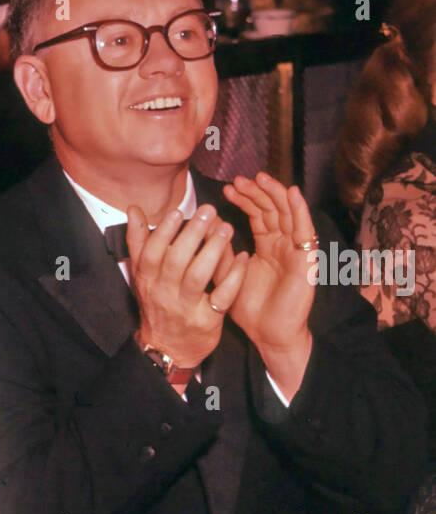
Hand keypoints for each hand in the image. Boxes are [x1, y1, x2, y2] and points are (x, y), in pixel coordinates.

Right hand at [126, 202, 248, 368]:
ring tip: (226, 228)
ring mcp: (185, 308)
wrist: (168, 349)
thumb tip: (134, 209)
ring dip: (213, 250)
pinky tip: (242, 258)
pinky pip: (222, 297)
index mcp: (148, 280)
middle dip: (192, 234)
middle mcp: (164, 293)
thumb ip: (139, 242)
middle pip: (176, 260)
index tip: (178, 211)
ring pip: (198, 276)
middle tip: (209, 211)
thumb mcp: (142, 276)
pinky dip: (234, 276)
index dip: (164, 232)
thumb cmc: (157, 305)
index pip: (152, 253)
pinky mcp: (207, 320)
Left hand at [221, 173, 315, 381]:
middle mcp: (283, 244)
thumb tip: (207, 226)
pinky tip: (291, 193)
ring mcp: (296, 250)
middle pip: (273, 210)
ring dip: (276, 194)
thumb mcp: (227, 275)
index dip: (246, 200)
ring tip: (261, 178)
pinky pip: (305, 231)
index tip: (228, 188)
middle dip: (258, 192)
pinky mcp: (306, 260)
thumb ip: (220, 253)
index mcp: (267, 246)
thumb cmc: (251, 309)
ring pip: (288, 214)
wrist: (269, 335)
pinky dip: (300, 211)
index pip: (258, 215)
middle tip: (240, 179)